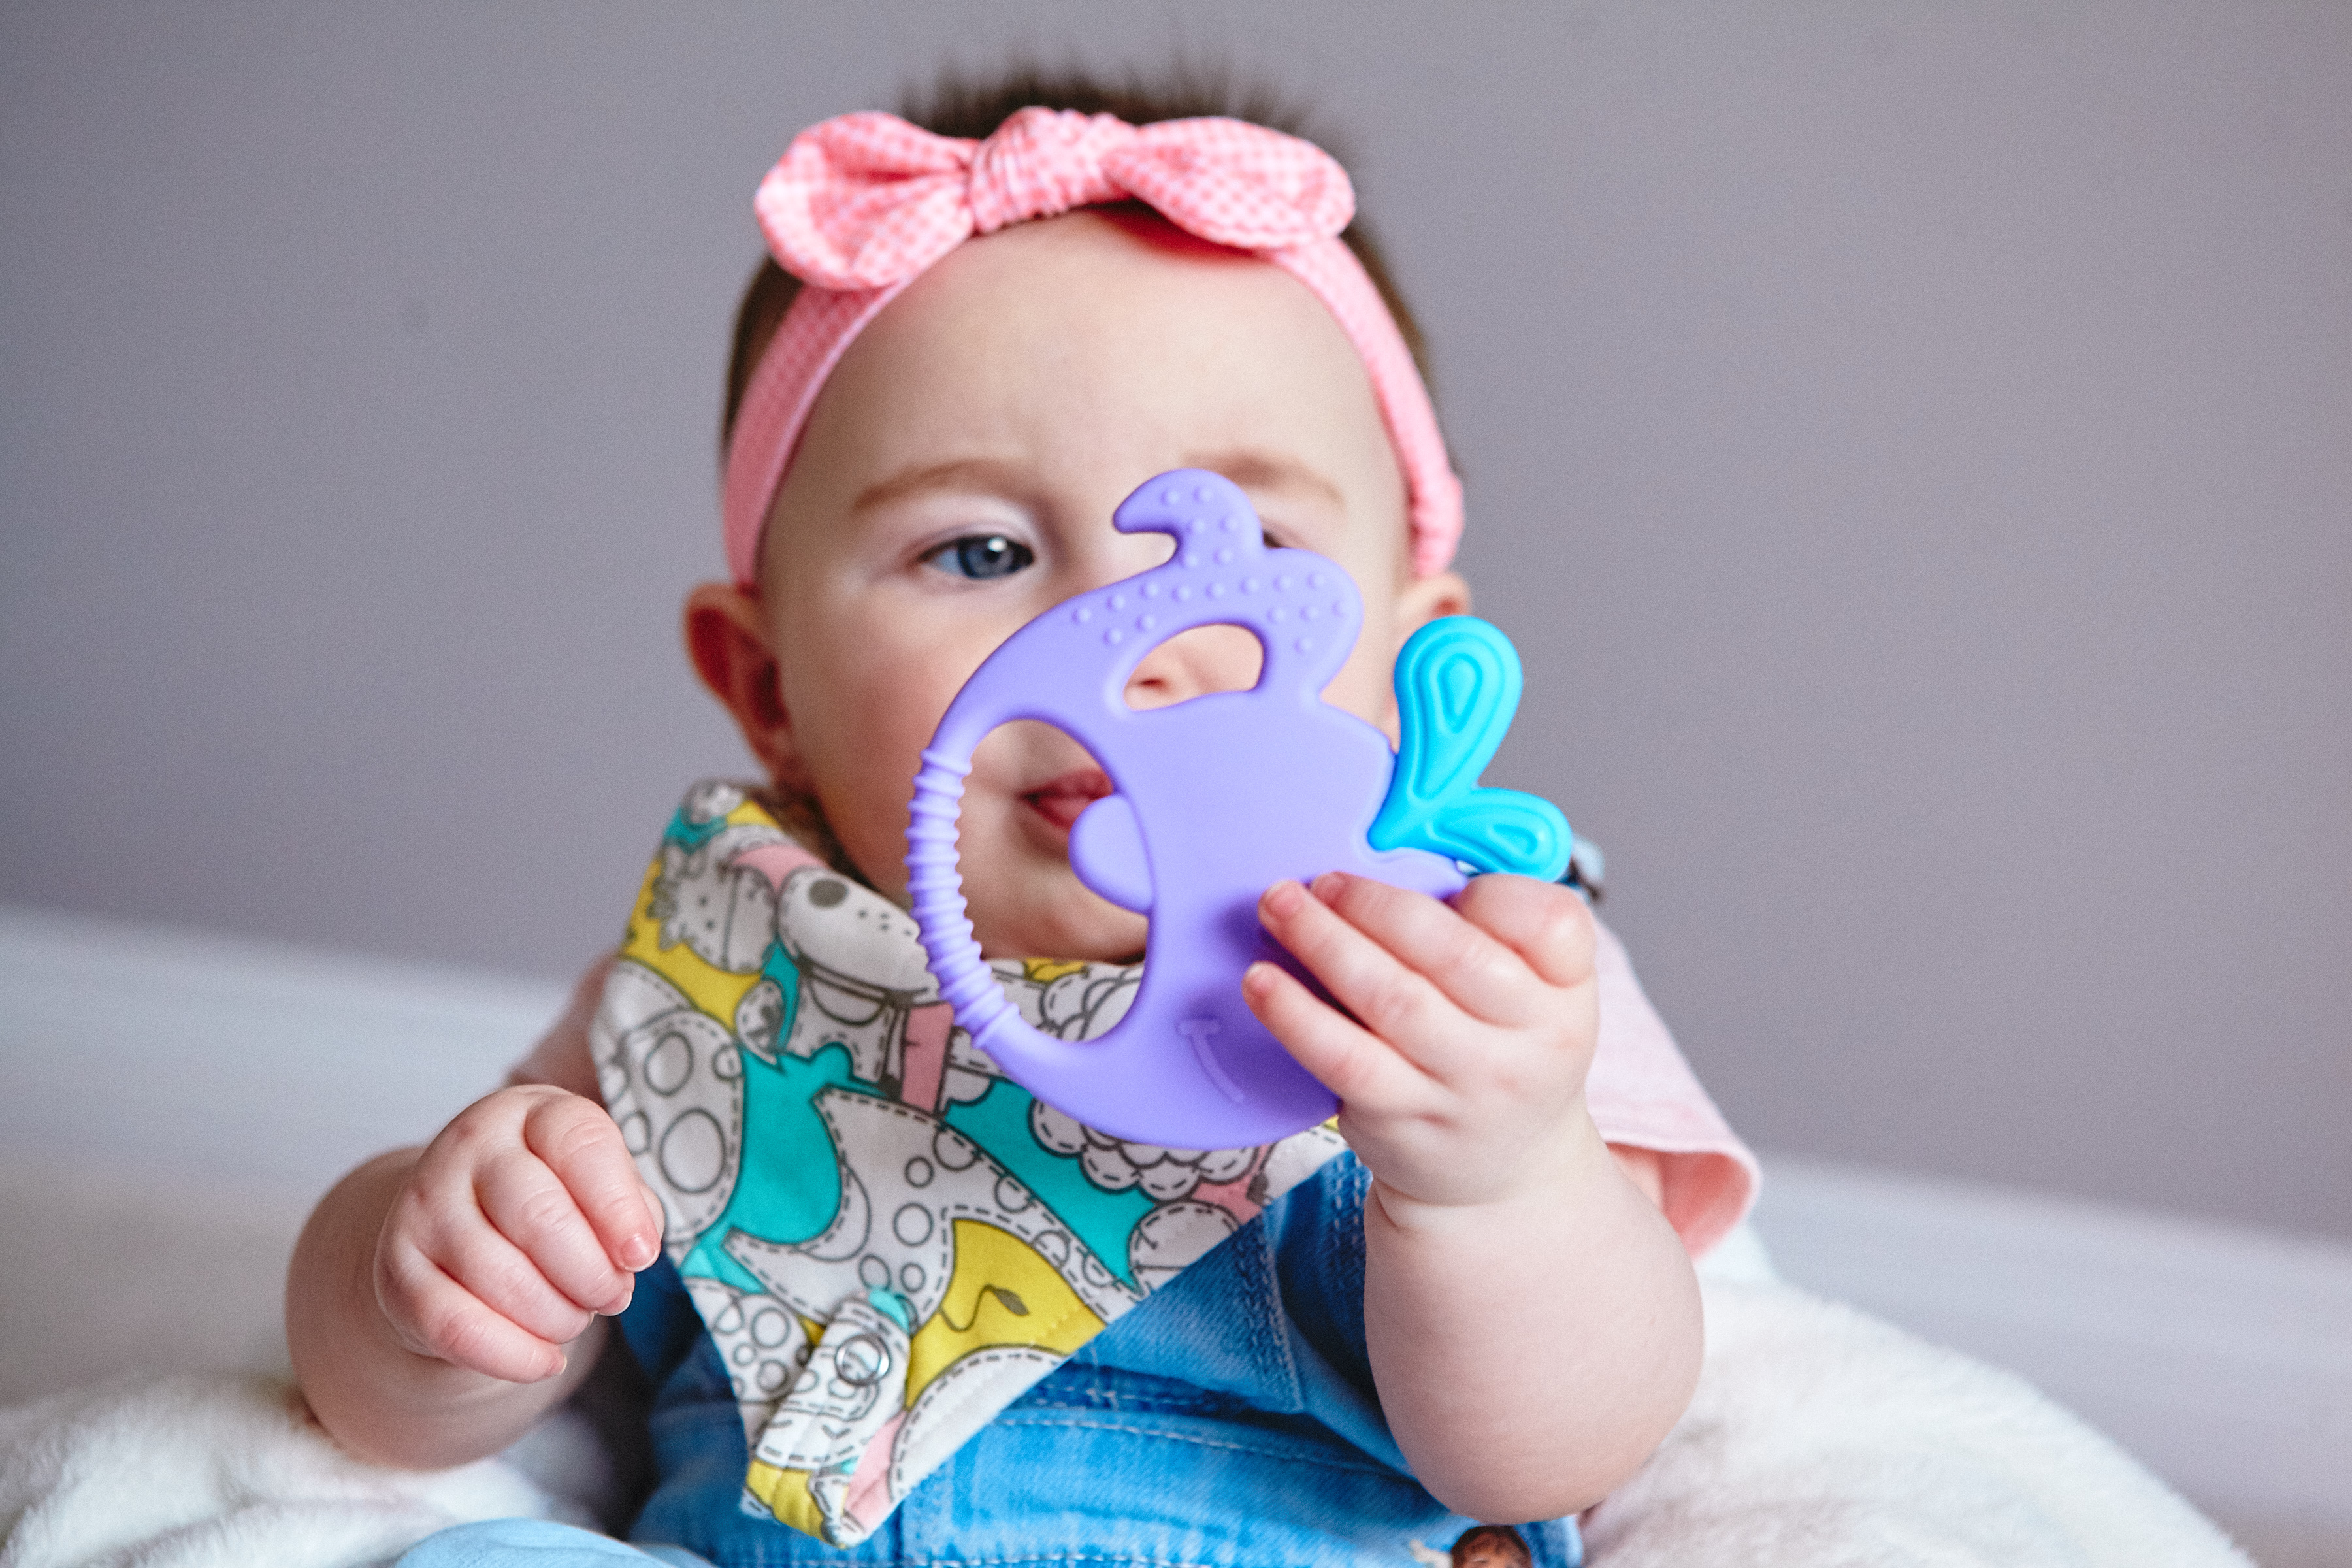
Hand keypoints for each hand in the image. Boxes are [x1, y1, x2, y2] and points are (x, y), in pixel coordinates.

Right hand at [373, 1085, 662, 1382]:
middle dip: (592, 1274)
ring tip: (575, 1319)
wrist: (458, 1231)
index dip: (619, 1207)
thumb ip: (630, 1207)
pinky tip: (544, 1360)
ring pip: (500, 1276)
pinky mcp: (397, 1272)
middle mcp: (471, 1146)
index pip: (580, 1144)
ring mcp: (425, 1206)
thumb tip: (633, 1252)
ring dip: (557, 1317)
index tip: (641, 1256)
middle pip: (540, 1215)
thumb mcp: (596, 1183)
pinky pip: (456, 1327)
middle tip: (612, 1297)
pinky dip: (513, 1355)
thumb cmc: (553, 1200)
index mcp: (532, 1112)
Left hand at [1242, 871, 1599, 1211]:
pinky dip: (1295, 1014)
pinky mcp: (1403, 1118)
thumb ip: (1491, 926)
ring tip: (1279, 908)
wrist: (1503, 1175)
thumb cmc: (1502, 1055)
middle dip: (1373, 904)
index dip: (1492, 892)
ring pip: (1390, 998)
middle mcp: (1529, 1041)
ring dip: (1324, 942)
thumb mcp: (1534, 993)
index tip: (1439, 877)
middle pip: (1449, 952)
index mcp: (1566, 991)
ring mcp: (1465, 1084)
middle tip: (1321, 880)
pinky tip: (1262, 983)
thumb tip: (1399, 845)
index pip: (1551, 923)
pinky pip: (1342, 1057)